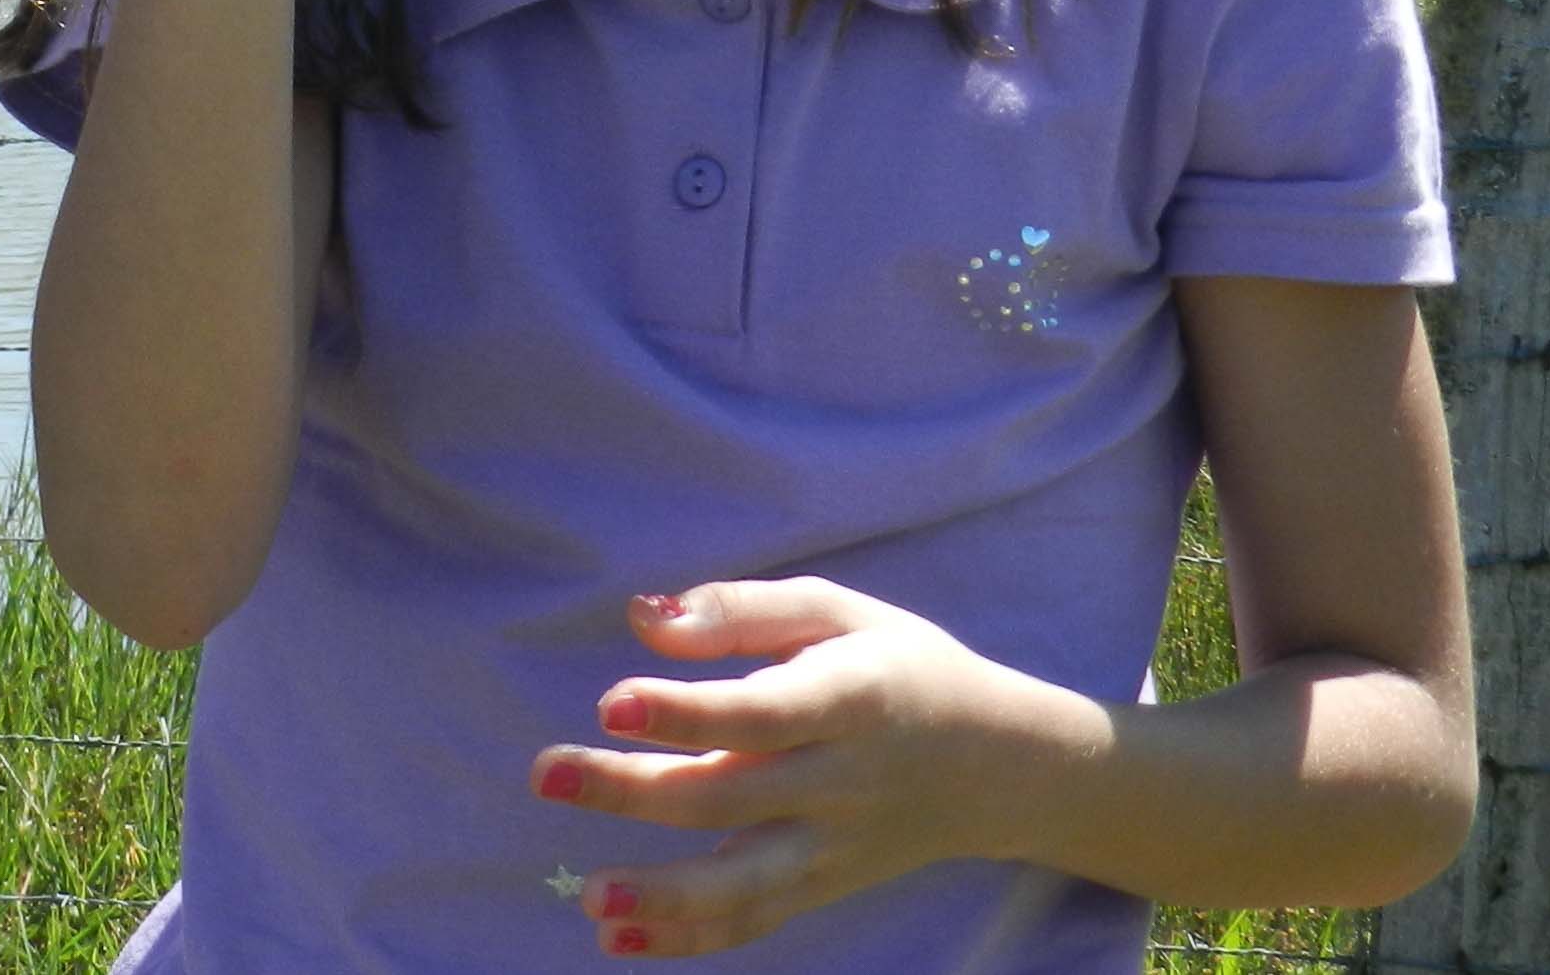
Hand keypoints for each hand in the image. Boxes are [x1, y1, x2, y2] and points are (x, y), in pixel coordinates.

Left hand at [534, 580, 1093, 956]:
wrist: (1003, 764)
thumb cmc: (900, 666)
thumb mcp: (837, 612)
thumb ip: (740, 609)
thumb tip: (642, 618)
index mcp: (848, 701)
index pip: (759, 713)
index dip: (686, 711)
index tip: (610, 703)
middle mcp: (841, 783)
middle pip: (730, 797)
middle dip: (633, 791)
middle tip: (546, 772)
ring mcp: (834, 846)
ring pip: (746, 883)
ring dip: (664, 898)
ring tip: (589, 898)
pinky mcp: (825, 884)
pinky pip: (757, 919)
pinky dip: (691, 939)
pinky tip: (617, 940)